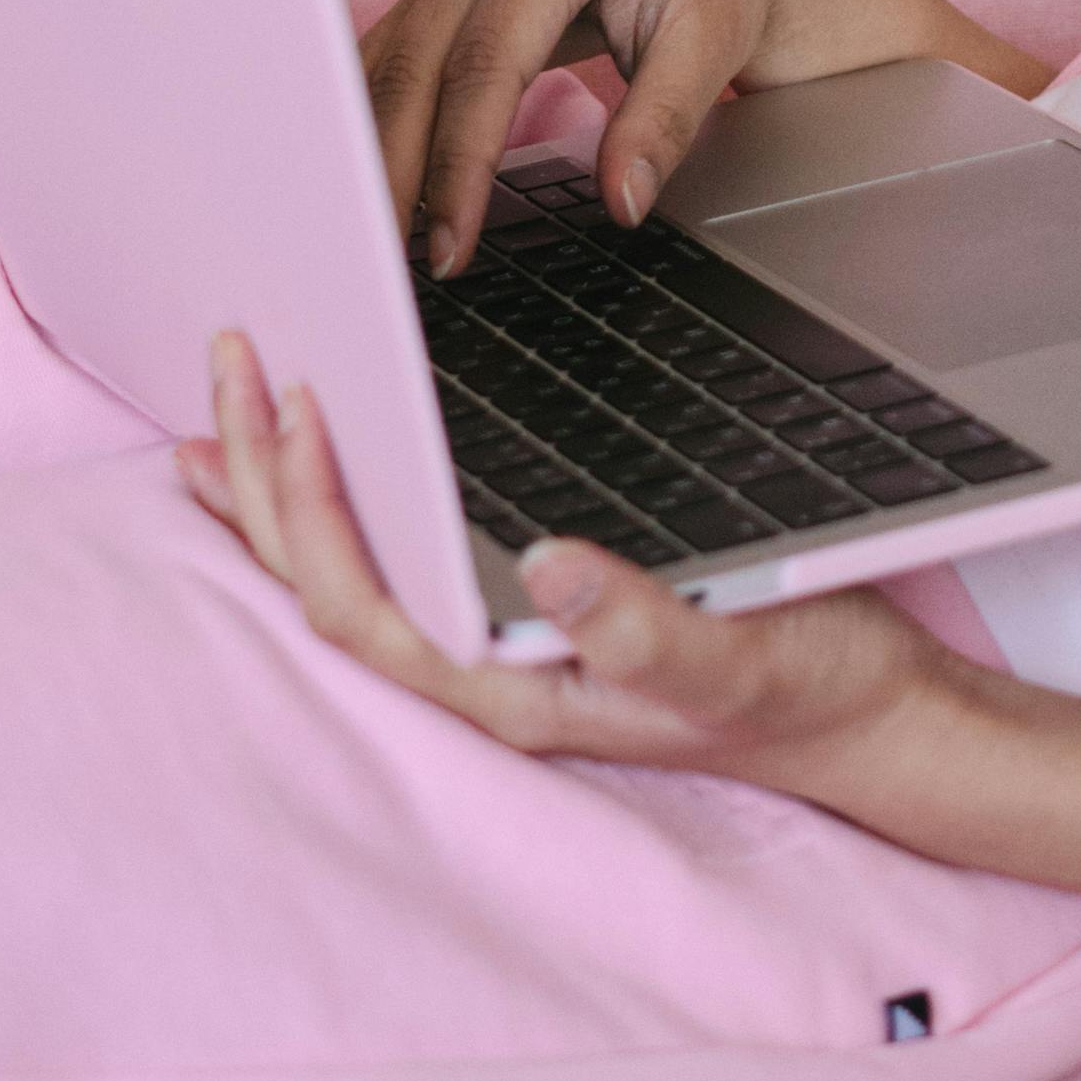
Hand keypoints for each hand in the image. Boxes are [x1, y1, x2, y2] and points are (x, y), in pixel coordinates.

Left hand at [183, 328, 962, 800]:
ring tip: (217, 420)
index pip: (366, 607)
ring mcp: (494, 647)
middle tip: (231, 363)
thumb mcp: (733, 652)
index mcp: (509, 692)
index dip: (318, 510)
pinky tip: (328, 461)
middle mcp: (481, 674)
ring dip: (275, 495)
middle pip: (327, 587)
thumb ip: (639, 623)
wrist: (862, 717)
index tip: (306, 400)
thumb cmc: (803, 690)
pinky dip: (341, 503)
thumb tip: (545, 562)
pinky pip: (399, 558)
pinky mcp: (520, 614)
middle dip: (263, 479)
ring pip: (350, 574)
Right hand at [362, 0, 1037, 275]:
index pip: (487, 64)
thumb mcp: (713, 37)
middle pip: (417, 62)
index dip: (461, 163)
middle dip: (394, 168)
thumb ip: (664, 119)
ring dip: (371, 149)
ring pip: (391, 59)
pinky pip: (395, 53)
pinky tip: (365, 179)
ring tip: (367, 238)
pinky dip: (376, 118)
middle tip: (385, 263)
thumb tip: (622, 202)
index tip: (450, 243)